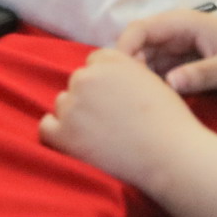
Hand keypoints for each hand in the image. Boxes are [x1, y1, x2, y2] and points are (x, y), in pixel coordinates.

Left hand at [39, 47, 206, 188]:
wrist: (170, 156)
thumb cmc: (169, 122)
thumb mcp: (150, 81)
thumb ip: (123, 71)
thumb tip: (104, 75)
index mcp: (110, 60)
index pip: (94, 63)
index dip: (105, 83)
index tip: (116, 100)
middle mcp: (87, 77)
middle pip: (77, 83)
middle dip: (89, 99)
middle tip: (111, 122)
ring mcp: (73, 105)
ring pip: (63, 105)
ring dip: (75, 117)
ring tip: (102, 136)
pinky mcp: (64, 133)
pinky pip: (46, 127)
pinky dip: (58, 135)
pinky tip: (78, 144)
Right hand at [115, 10, 216, 102]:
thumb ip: (202, 75)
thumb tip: (170, 84)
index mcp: (183, 23)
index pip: (138, 30)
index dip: (122, 51)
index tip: (117, 81)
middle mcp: (176, 34)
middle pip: (136, 49)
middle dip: (127, 72)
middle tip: (124, 101)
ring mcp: (180, 51)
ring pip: (145, 65)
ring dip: (139, 83)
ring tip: (136, 107)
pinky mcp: (186, 68)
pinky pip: (159, 76)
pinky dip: (153, 89)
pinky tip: (153, 108)